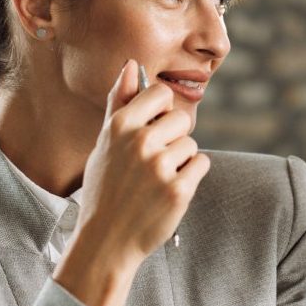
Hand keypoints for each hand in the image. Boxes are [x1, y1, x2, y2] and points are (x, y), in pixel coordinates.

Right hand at [55, 61, 211, 305]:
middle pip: (182, 119)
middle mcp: (139, 142)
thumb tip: (132, 64)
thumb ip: (120, 102)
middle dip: (174, 138)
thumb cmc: (105, 188)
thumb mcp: (104, 144)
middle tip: (152, 163)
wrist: (106, 241)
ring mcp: (159, 167)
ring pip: (191, 145)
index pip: (160, 93)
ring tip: (156, 181)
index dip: (161, 111)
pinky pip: (201, 164)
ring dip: (181, 161)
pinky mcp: (178, 190)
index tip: (151, 130)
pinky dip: (191, 176)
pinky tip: (168, 190)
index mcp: (119, 126)